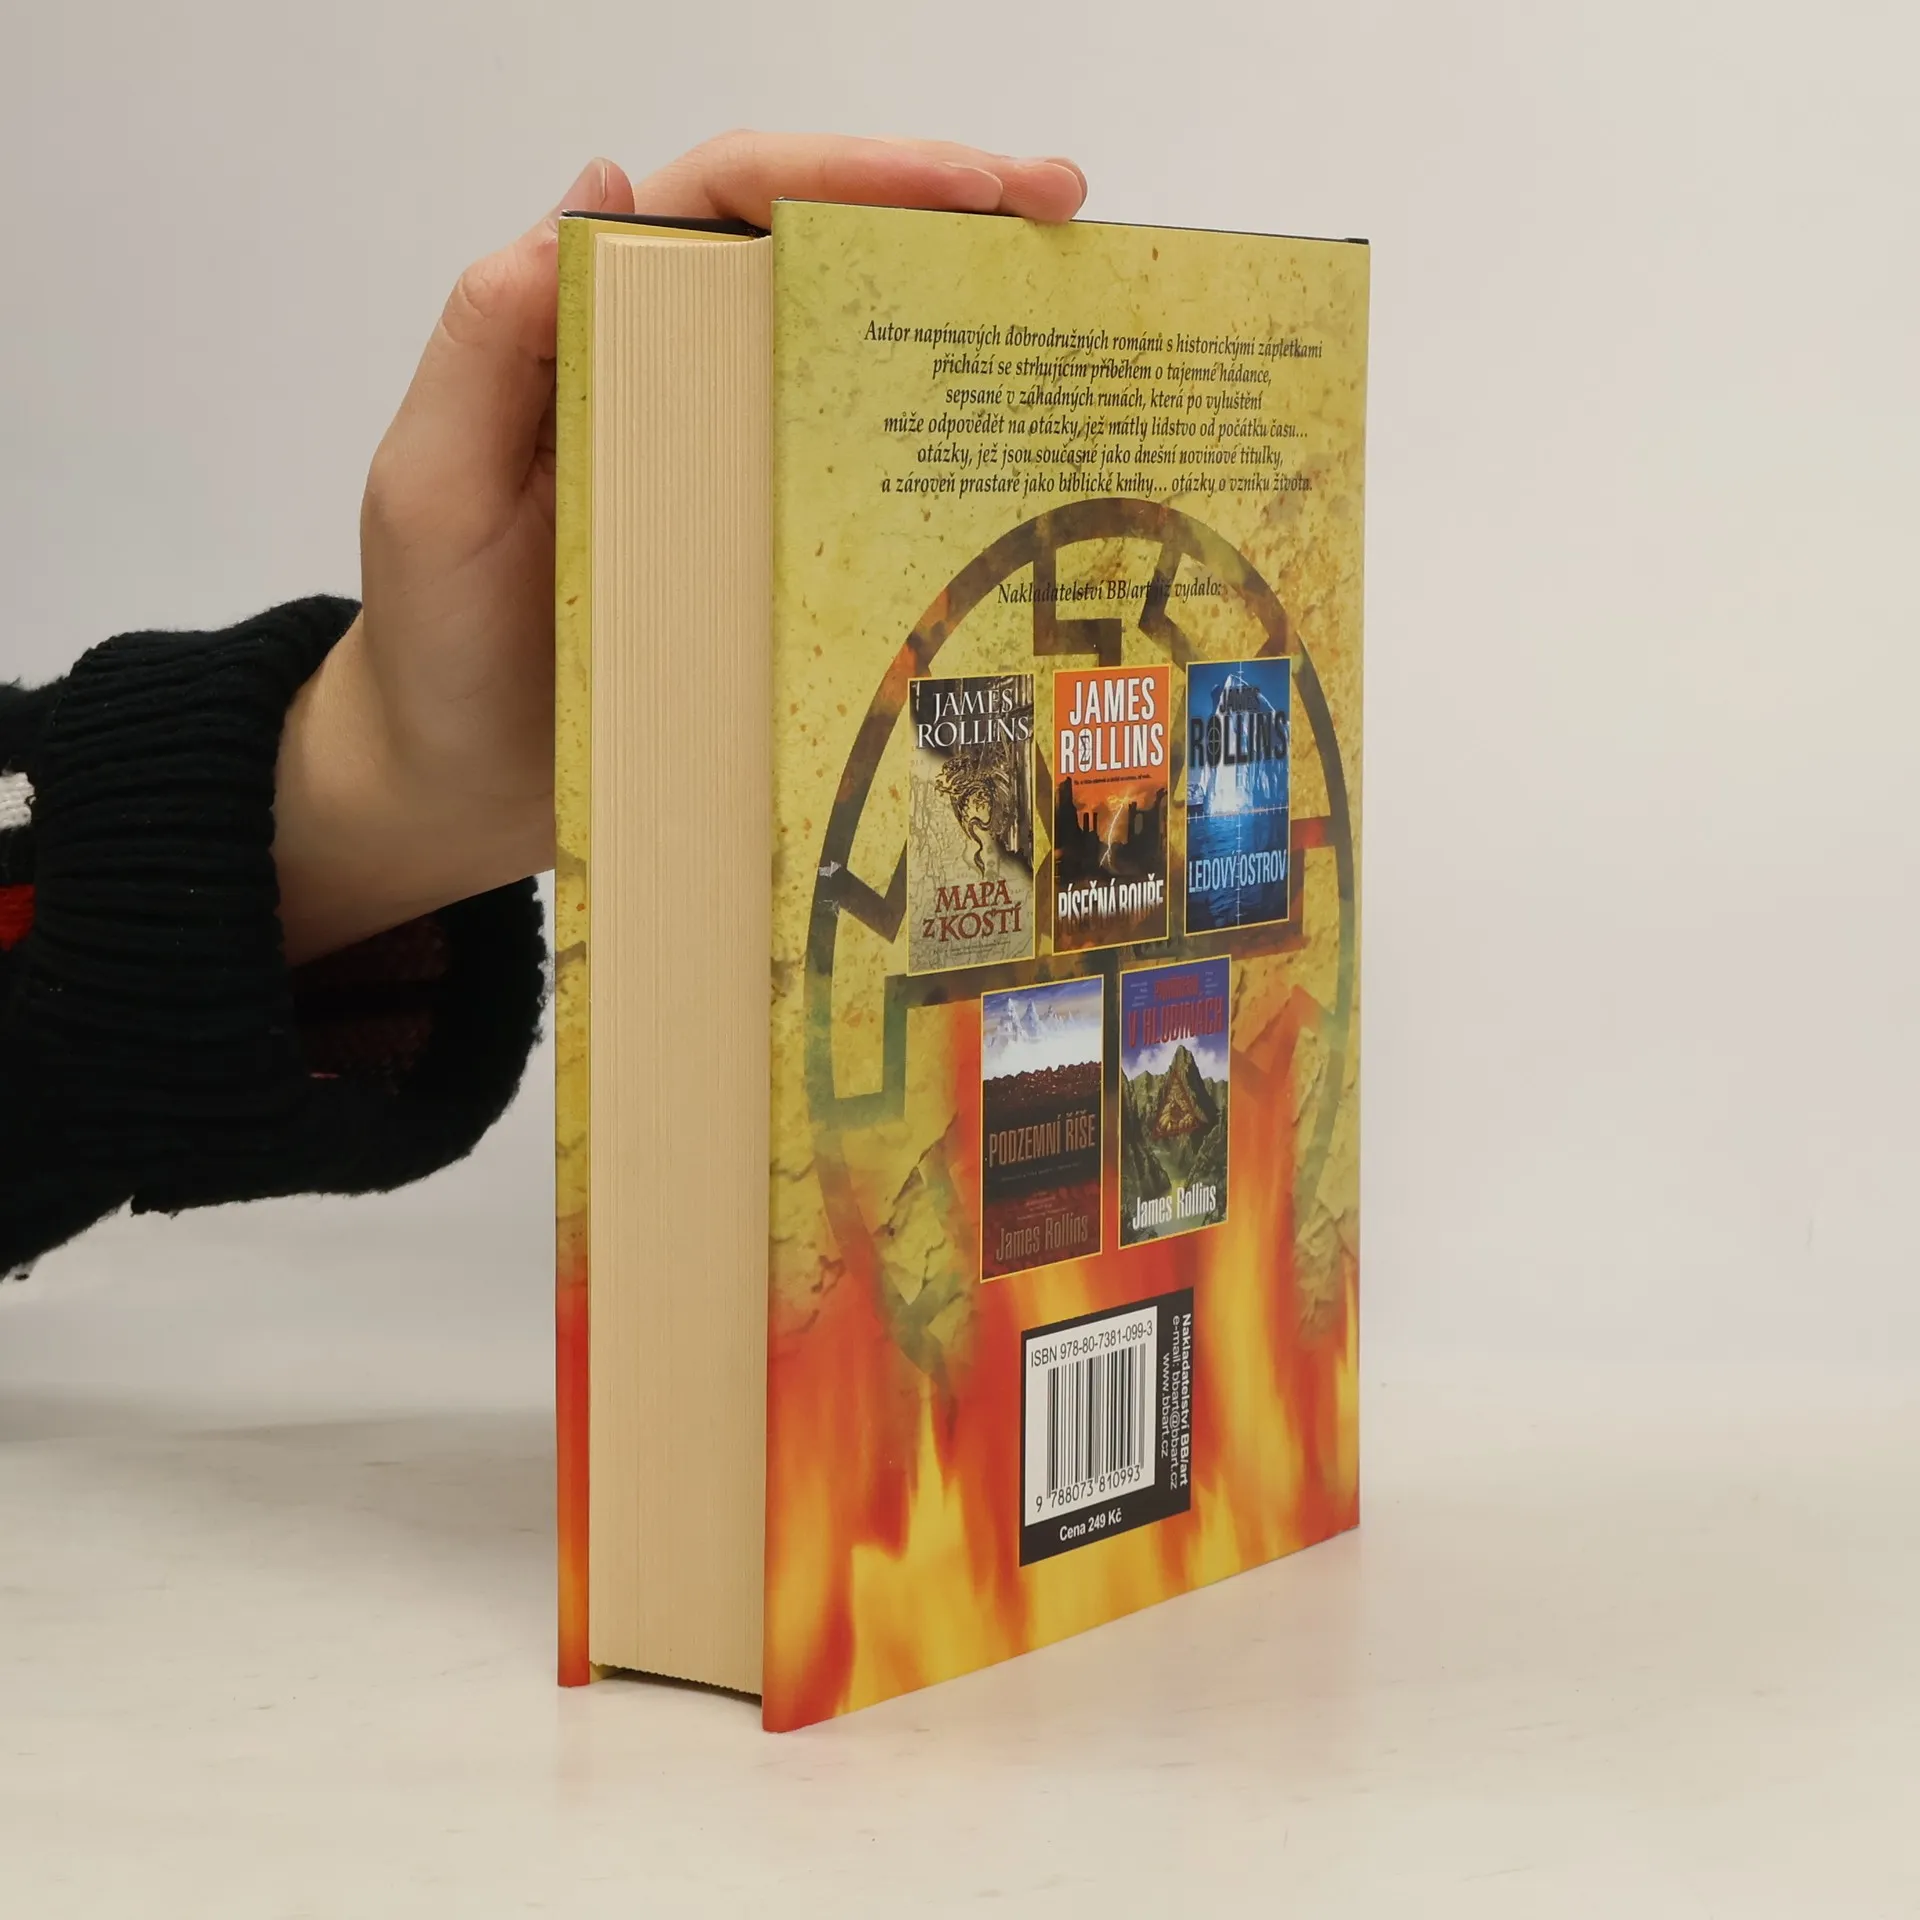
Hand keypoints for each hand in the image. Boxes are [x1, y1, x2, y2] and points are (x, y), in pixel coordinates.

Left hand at [272, 133, 1087, 963]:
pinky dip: (932, 461)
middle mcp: (671, 373)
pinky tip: (1009, 464)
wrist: (458, 785)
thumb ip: (486, 345)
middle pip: (813, 253)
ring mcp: (728, 462)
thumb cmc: (434, 642)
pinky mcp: (763, 549)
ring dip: (958, 323)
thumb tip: (598, 184)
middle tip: (1064, 214)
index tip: (969, 185)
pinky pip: (854, 485)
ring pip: (851, 359)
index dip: (849, 170)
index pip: (727, 198)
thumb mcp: (433, 488)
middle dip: (943, 215)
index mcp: (592, 326)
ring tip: (1066, 316)